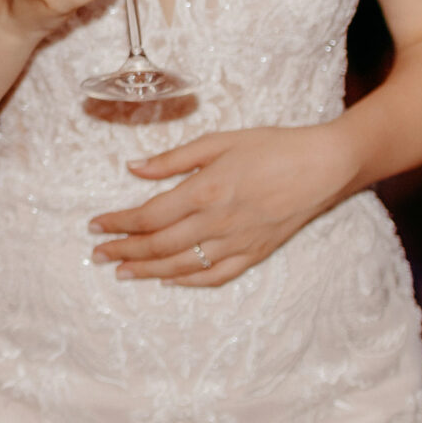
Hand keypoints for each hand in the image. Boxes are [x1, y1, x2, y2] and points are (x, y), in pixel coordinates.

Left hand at [89, 123, 361, 284]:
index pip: (149, 216)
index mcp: (205, 191)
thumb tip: (133, 169)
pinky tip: (168, 279)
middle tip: (97, 254)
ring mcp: (238, 242)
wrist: (326, 165)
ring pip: (182, 265)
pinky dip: (188, 281)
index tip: (94, 225)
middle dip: (123, 250)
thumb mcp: (219, 141)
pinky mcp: (257, 253)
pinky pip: (216, 276)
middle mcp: (218, 222)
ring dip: (147, 270)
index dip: (118, 223)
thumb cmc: (272, 146)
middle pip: (159, 245)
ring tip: (122, 271)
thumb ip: (173, 159)